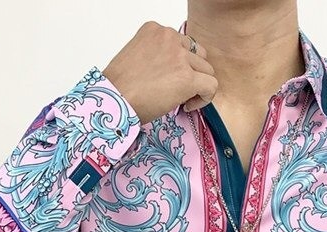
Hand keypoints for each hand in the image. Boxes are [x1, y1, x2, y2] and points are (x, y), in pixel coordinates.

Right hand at [102, 21, 217, 124]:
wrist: (114, 100)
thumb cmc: (119, 87)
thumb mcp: (137, 57)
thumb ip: (158, 56)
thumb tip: (173, 72)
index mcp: (155, 30)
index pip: (183, 43)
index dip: (182, 64)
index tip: (171, 79)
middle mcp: (169, 37)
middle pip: (198, 55)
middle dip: (192, 74)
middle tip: (178, 91)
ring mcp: (180, 56)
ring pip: (207, 70)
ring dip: (198, 86)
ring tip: (182, 100)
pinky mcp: (188, 77)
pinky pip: (211, 85)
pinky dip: (204, 98)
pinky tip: (188, 105)